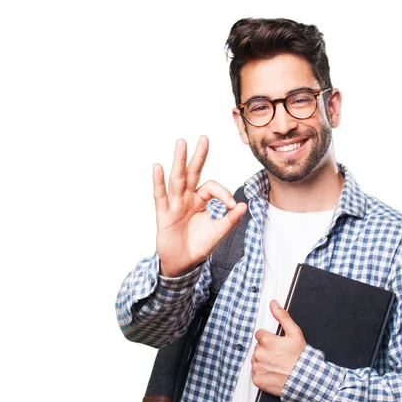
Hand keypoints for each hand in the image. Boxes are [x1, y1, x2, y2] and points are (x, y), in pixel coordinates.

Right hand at [154, 137, 247, 276]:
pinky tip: (158, 167)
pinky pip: (161, 196)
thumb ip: (230, 219)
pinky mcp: (163, 214)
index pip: (211, 187)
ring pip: (177, 179)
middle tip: (204, 138)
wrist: (183, 263)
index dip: (223, 193)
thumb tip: (243, 205)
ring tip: (181, 143)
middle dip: (198, 156)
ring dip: (180, 161)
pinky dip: (159, 182)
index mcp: (200, 200)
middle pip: (193, 173)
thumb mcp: (218, 232)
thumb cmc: (199, 245)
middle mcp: (186, 198)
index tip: (231, 206)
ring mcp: (174, 204)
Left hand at [252, 301, 306, 396]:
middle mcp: (259, 354)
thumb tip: (273, 304)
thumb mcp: (295, 333)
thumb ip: (282, 317)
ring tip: (277, 364)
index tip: (277, 345)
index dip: (270, 339)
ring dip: (264, 361)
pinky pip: (256, 373)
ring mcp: (257, 367)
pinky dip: (263, 373)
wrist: (305, 379)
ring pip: (256, 360)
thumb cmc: (300, 358)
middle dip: (266, 350)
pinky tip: (273, 372)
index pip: (260, 335)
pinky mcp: (257, 380)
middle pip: (258, 347)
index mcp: (266, 341)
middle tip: (279, 355)